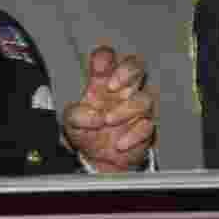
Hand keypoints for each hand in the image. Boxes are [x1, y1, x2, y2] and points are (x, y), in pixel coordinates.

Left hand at [62, 45, 154, 172]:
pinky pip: (147, 126)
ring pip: (144, 99)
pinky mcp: (144, 128)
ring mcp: (136, 109)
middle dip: (127, 71)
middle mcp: (122, 91)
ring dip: (126, 110)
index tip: (97, 68)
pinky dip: (133, 135)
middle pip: (136, 67)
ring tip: (107, 121)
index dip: (105, 58)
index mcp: (102, 82)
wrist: (98, 159)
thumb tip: (94, 115)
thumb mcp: (71, 122)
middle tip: (112, 86)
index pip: (107, 59)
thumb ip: (76, 115)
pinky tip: (119, 144)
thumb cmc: (86, 131)